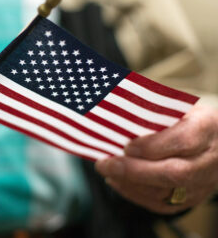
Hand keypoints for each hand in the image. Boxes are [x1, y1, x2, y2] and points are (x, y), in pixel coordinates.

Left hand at [96, 104, 217, 213]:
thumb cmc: (190, 120)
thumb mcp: (179, 108)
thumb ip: (155, 112)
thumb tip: (118, 114)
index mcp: (206, 129)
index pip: (183, 141)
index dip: (153, 146)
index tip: (127, 146)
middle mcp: (207, 160)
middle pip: (173, 173)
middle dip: (133, 170)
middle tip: (104, 164)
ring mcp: (201, 184)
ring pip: (164, 192)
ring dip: (128, 183)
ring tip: (106, 171)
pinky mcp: (191, 199)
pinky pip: (161, 205)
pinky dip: (134, 194)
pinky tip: (116, 182)